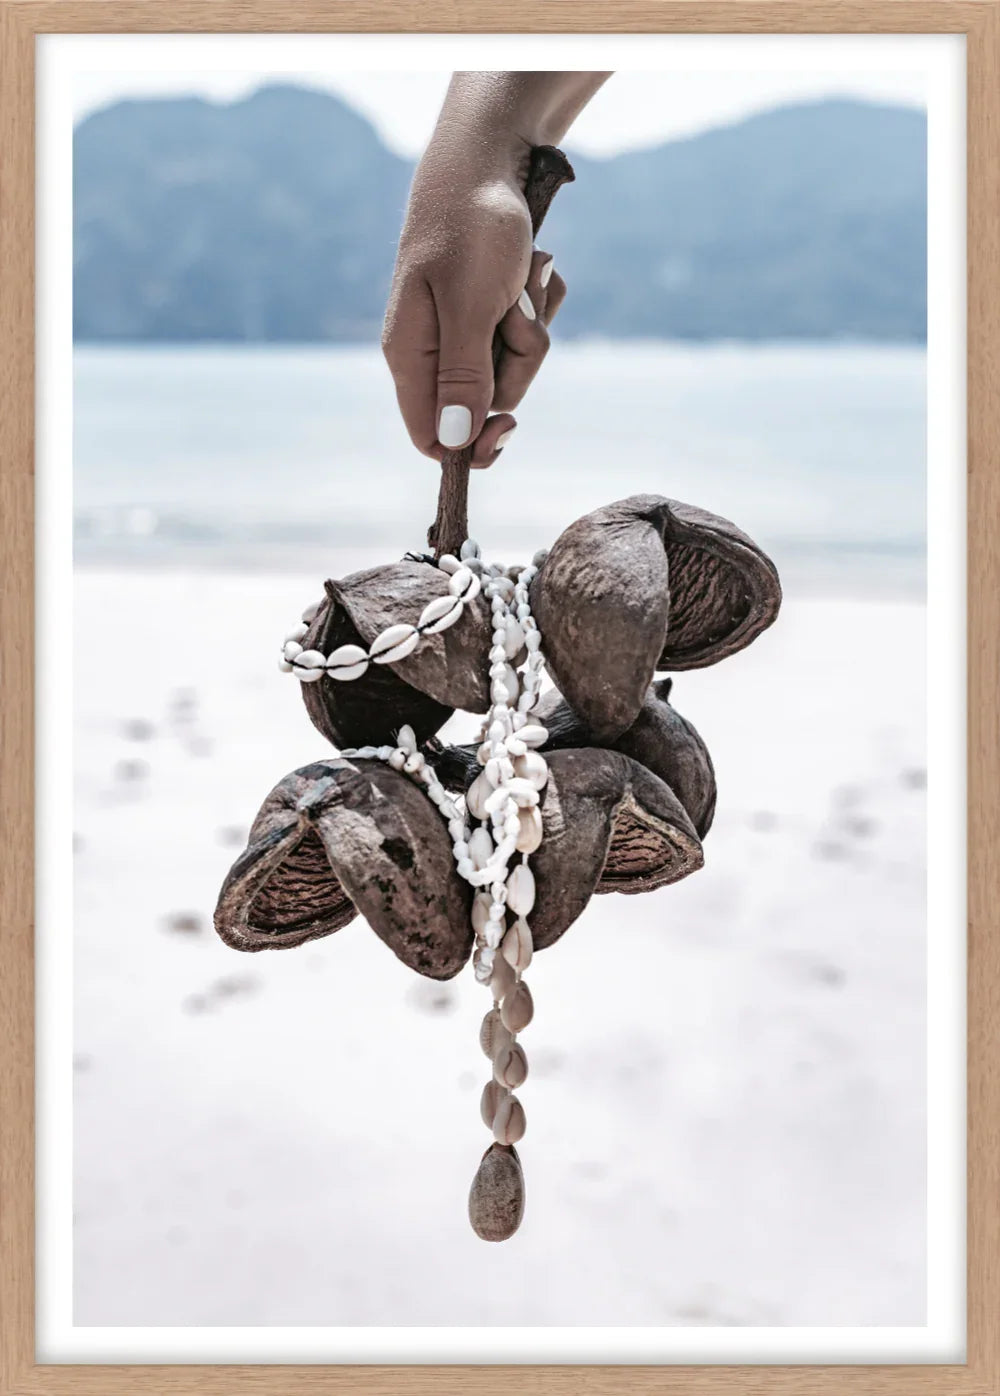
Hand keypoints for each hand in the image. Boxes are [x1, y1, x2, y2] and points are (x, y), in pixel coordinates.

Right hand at [382, 161, 566, 468]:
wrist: (489, 156)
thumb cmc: (472, 226)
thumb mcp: (471, 306)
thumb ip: (463, 377)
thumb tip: (453, 442)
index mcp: (411, 356)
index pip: (431, 436)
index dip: (470, 444)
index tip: (509, 424)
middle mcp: (433, 350)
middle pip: (486, 402)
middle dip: (517, 361)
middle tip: (515, 310)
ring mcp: (462, 329)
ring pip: (514, 366)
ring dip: (533, 325)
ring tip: (523, 276)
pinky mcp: (490, 310)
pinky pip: (527, 334)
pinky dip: (539, 304)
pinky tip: (530, 269)